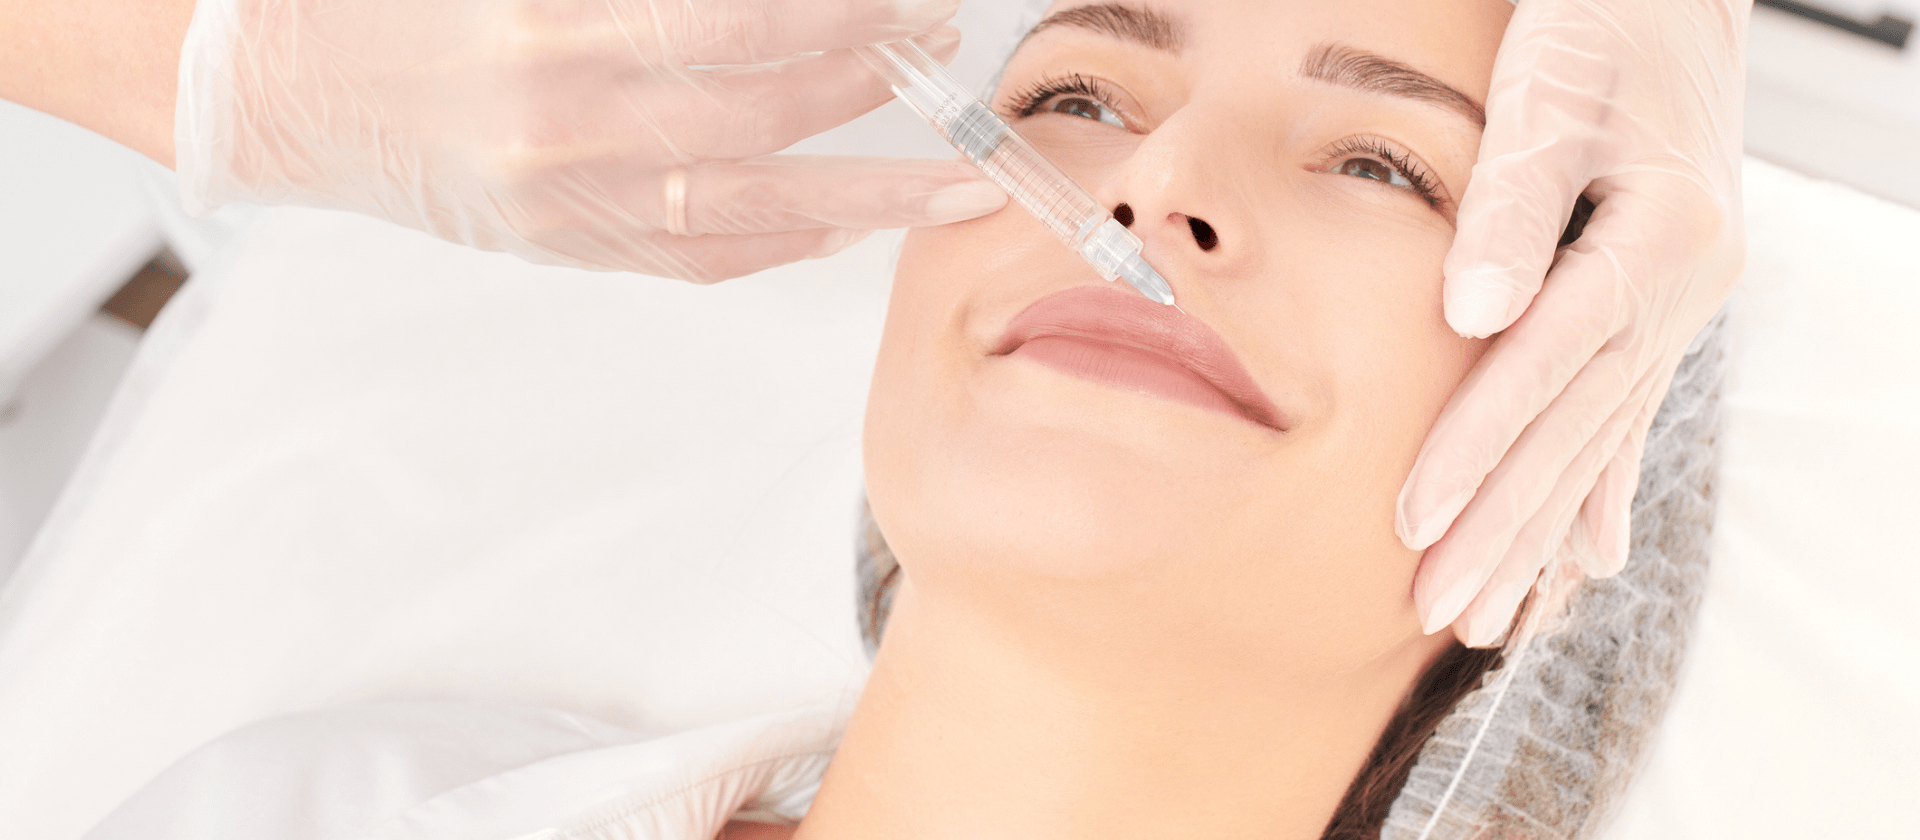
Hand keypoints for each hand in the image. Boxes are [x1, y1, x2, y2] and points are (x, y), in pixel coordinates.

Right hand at [174, 0, 1006, 281]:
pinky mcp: (566, 251)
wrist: (287, 91)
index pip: (735, 22)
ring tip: (953, 185)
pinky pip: (698, 264)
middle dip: (872, 80)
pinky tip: (842, 230)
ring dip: (867, 198)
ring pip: (754, 212)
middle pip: (763, 114)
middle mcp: (568, 130)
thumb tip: (765, 8)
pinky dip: (779, 249)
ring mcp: (569, 206)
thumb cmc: (394, 9)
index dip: (836, 14)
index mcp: (551, 34)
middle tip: (941, 46)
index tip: (903, 3)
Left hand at [1398, 0, 1749, 646]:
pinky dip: (1597, 491)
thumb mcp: (1554, 83)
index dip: (1481, 446)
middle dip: (1504, 526)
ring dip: (1541, 533)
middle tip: (1437, 612)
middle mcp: (1683, 286)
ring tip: (1489, 618)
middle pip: (1578, 428)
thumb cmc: (1602, 20)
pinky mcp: (1658, 307)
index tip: (1414, 520)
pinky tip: (1586, 562)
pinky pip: (1622, 417)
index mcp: (1660, 235)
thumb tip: (1472, 314)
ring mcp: (1679, 305)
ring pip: (1600, 439)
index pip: (1551, 364)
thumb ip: (1515, 197)